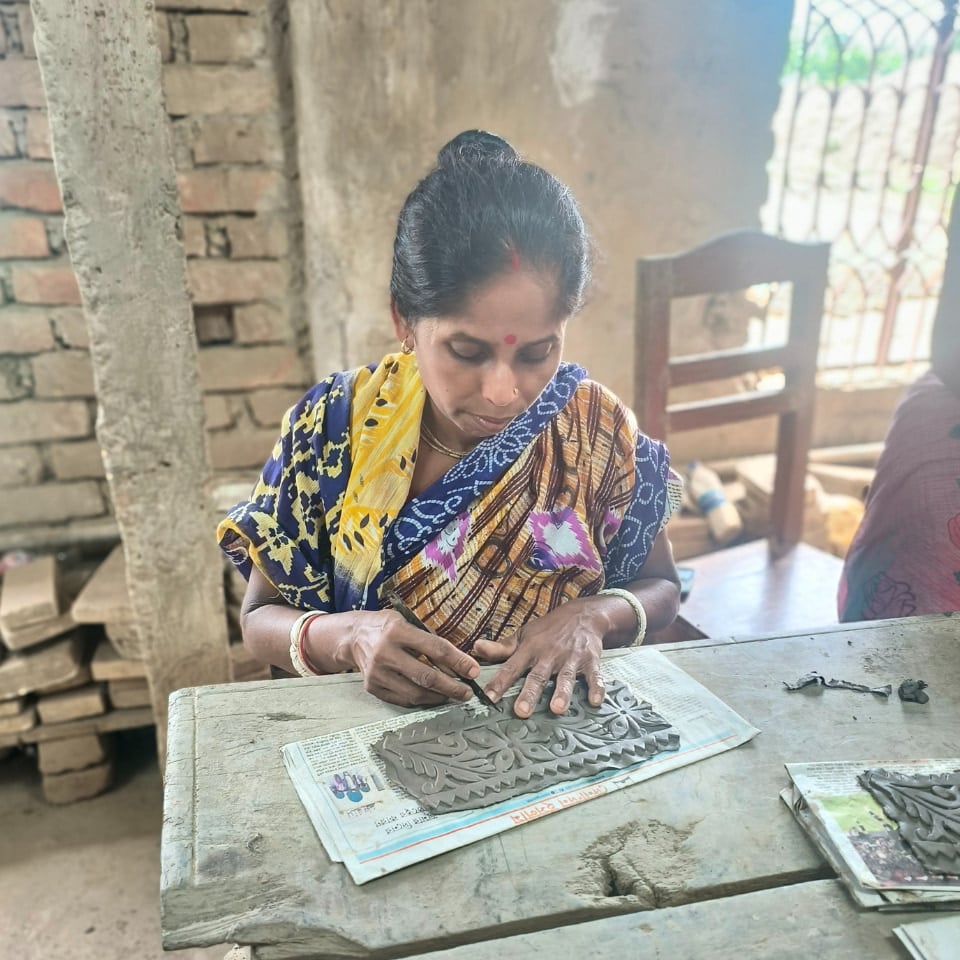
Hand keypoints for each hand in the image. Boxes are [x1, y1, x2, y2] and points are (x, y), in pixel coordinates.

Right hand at [341, 610, 481, 708]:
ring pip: (415, 692)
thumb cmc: (387, 627)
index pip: (435, 649)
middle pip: (426, 676)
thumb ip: (430, 640)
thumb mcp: (407, 622)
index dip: (458, 661)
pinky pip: (402, 700)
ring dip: (438, 697)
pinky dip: (421, 700)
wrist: (353, 637)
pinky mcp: (372, 687)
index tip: (474, 671)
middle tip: (467, 692)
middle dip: (452, 687)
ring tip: (452, 696)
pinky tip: (433, 697)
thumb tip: (459, 663)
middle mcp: (385, 653)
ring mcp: (377, 673)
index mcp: (397, 631)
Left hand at [471, 599, 607, 717]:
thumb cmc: (548, 629)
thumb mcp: (524, 635)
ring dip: (562, 693)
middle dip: (530, 693)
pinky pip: (594, 676)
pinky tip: (596, 701)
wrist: (583, 614)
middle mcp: (549, 654)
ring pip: (565, 677)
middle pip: (538, 676)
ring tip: (557, 709)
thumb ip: (501, 647)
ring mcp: (571, 658)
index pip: (512, 667)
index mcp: (530, 649)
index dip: (500, 682)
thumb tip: (476, 648)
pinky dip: (597, 687)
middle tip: (522, 712)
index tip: (489, 698)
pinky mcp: (591, 661)